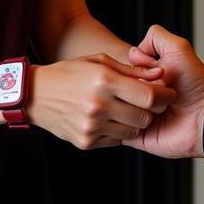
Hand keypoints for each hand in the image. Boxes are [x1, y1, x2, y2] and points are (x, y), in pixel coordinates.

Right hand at [30, 54, 174, 149]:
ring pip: (133, 131)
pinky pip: (116, 141)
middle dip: (151, 110)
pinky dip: (118, 131)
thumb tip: (159, 73)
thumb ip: (132, 69)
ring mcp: (92, 126)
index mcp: (104, 80)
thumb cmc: (71, 72)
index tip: (167, 92)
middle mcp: (99, 105)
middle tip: (148, 102)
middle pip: (144, 116)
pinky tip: (109, 118)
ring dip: (136, 121)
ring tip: (126, 109)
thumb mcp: (99, 61)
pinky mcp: (86, 142)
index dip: (163, 95)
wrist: (36, 94)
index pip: (149, 95)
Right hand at [125, 24, 203, 158]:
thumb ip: (155, 37)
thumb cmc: (195, 84)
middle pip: (118, 87)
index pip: (121, 69)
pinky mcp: (136, 136)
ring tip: (161, 108)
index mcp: (144, 76)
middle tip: (163, 88)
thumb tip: (133, 50)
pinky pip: (119, 130)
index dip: (137, 69)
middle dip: (140, 86)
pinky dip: (130, 123)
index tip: (158, 71)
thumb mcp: (178, 48)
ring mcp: (135, 116)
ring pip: (117, 107)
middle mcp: (137, 95)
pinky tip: (151, 119)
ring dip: (138, 106)